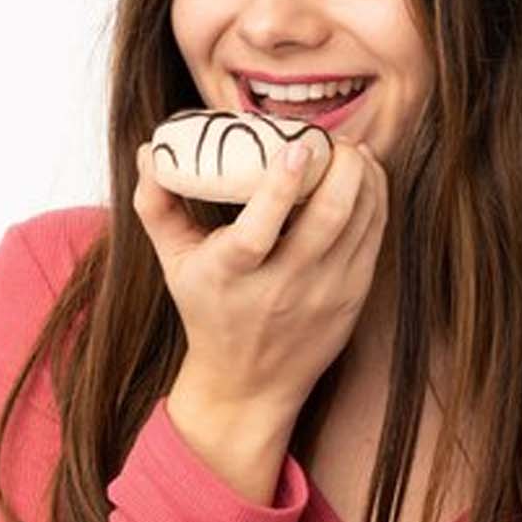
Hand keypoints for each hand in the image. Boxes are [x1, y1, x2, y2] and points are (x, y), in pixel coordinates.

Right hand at [133, 134, 387, 423]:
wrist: (249, 384)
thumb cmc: (208, 309)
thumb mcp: (173, 262)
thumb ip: (156, 204)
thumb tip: (146, 150)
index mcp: (232, 274)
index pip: (258, 230)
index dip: (281, 186)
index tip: (296, 145)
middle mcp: (283, 286)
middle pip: (327, 218)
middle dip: (340, 166)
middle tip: (330, 137)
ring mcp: (325, 292)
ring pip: (360, 221)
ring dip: (362, 175)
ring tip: (348, 150)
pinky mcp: (353, 296)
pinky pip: (374, 235)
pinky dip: (375, 198)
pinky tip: (364, 175)